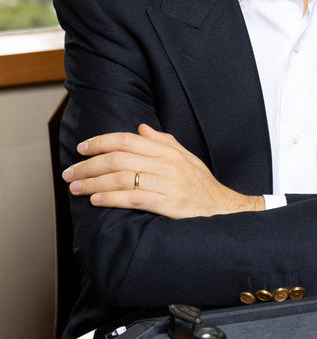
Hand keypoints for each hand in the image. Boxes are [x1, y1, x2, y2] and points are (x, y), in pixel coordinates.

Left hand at [62, 124, 263, 217]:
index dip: (101, 142)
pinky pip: (134, 199)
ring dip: (94, 182)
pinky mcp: (169, 205)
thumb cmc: (201, 185)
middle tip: (70, 172)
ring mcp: (169, 185)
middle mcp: (168, 165)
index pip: (128, 139)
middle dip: (89, 164)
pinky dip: (112, 198)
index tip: (81, 149)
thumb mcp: (186, 158)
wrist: (224, 210)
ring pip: (122, 178)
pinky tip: (96, 200)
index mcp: (169, 151)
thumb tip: (141, 128)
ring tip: (76, 188)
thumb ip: (163, 142)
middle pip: (119, 158)